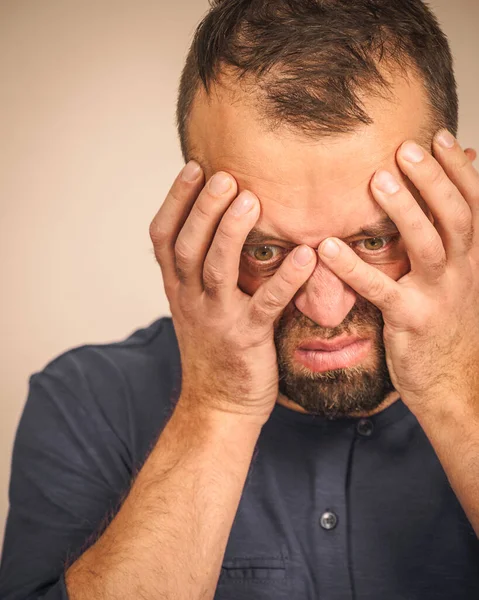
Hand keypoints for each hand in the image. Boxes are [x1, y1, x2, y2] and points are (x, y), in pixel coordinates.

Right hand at [150, 163, 316, 423]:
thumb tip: (222, 222)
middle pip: (187, 245)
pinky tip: (303, 255)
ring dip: (230, 232)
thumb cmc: (214, 349)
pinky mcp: (247, 338)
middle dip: (202, 208)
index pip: (164, 237)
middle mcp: (189, 298)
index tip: (193, 166)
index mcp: (177, 287)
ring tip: (250, 200)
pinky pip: (265, 304)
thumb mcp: (196, 305)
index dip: (176, 200)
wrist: (218, 405)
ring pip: (216, 269)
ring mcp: (216, 319)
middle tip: (223, 175)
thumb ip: (203, 269)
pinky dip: (284, 279)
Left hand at [316, 131, 478, 412]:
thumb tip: (449, 205)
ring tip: (377, 180)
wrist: (453, 383)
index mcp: (475, 260)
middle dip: (433, 179)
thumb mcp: (461, 282)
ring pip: (428, 245)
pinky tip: (328, 247)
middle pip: (456, 216)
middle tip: (405, 148)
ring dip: (405, 210)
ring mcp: (439, 296)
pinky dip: (353, 267)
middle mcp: (464, 273)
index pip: (476, 205)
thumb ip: (456, 246)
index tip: (438, 138)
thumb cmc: (448, 327)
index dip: (461, 170)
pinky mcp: (411, 320)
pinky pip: (380, 289)